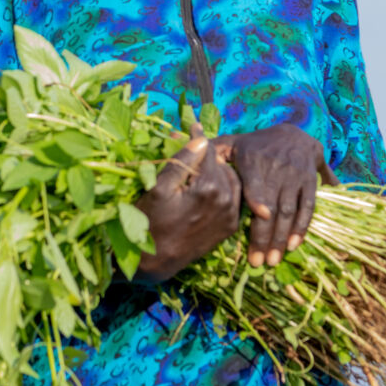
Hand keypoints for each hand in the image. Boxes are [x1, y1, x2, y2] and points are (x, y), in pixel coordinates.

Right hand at [134, 127, 241, 282]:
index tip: (192, 125)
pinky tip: (209, 186)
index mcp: (210, 187)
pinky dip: (225, 188)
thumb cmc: (150, 221)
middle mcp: (227, 200)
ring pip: (231, 180)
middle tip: (193, 147)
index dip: (197, 137)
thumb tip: (200, 138)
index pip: (208, 151)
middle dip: (208, 155)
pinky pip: (234, 199)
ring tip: (201, 166)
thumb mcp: (159, 188)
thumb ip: (183, 161)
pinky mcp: (230, 227)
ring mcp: (231, 215)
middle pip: (222, 164)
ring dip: (219, 170)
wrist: (154, 261)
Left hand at [220, 124, 336, 267]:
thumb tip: (187, 149)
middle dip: (266, 235)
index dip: (259, 196)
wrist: (294, 132)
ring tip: (272, 260)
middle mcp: (276, 167)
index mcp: (253, 159)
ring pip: (289, 209)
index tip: (261, 215)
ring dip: (282, 237)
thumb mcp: (232, 143)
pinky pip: (307, 206)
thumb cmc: (254, 145)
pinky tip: (293, 245)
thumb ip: (211, 150)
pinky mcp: (309, 181)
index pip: (256, 179)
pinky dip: (302, 227)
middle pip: (272, 204)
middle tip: (258, 262)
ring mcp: (295, 175)